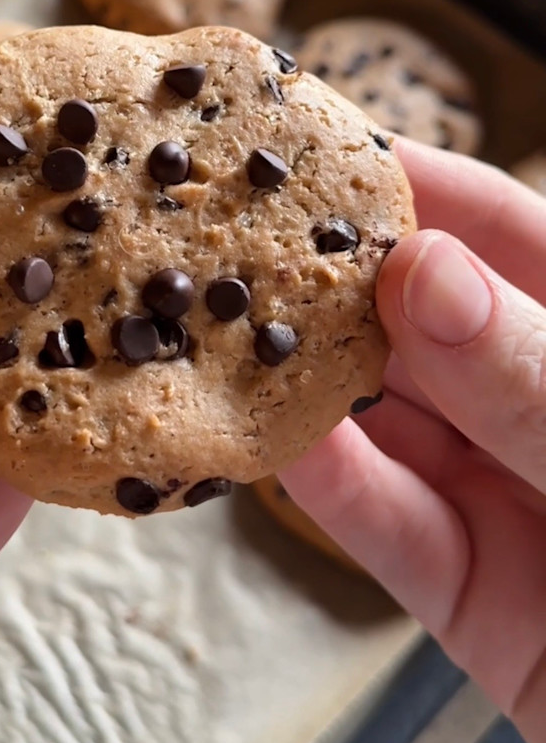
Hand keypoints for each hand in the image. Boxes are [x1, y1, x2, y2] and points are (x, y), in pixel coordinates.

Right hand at [282, 138, 545, 742]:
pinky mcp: (464, 588)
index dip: (418, 191)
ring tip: (228, 328)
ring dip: (306, 378)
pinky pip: (382, 522)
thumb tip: (429, 276)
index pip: (506, 238)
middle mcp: (540, 406)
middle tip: (242, 241)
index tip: (326, 154)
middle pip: (424, 324)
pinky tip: (268, 436)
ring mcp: (503, 492)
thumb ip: (534, 376)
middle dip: (335, 281)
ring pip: (387, 420)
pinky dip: (321, 482)